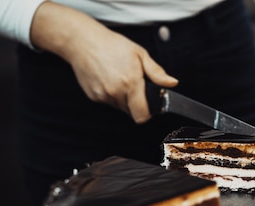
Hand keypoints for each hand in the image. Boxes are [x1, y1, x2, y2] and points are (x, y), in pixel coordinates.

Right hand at [30, 2, 177, 122]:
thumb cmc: (112, 45)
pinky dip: (112, 95)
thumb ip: (157, 72)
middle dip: (137, 103)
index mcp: (130, 83)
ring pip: (120, 107)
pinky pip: (108, 102)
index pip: (142, 115)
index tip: (150, 105)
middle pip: (132, 112)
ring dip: (124, 99)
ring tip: (120, 79)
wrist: (82, 41)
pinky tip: (109, 79)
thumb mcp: (140, 54)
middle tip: (134, 86)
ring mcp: (103, 96)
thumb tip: (172, 83)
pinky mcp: (93, 97)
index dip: (148, 113)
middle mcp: (116, 92)